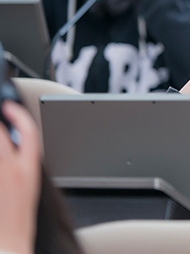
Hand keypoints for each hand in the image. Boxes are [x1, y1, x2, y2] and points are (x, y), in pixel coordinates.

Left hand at [0, 101, 41, 253]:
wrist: (9, 243)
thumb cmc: (20, 217)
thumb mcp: (31, 183)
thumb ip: (23, 160)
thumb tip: (13, 141)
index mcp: (28, 169)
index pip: (28, 132)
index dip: (18, 114)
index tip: (8, 106)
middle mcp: (9, 170)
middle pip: (0, 135)